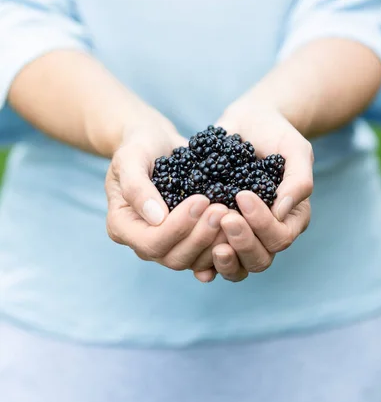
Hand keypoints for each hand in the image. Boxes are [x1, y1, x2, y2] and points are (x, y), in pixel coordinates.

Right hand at [105, 110, 227, 273]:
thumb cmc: (139, 145)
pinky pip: (205, 254)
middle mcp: (143, 241)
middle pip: (173, 257)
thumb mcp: (131, 157)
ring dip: (215, 242)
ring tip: (232, 215)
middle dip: (200, 236)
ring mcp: (167, 243)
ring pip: (193, 260)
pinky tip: (237, 228)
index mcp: (122, 226)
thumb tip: (157, 218)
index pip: (151, 242)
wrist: (155, 141)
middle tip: (222, 209)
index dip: (177, 227)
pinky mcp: (188, 238)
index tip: (201, 200)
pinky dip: (222, 245)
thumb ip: (136, 186)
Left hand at [193, 95, 313, 281]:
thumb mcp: (295, 149)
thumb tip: (281, 212)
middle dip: (242, 242)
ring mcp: (241, 233)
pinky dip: (203, 259)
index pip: (280, 237)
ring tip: (205, 236)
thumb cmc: (276, 134)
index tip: (243, 195)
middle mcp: (267, 232)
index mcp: (291, 218)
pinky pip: (211, 256)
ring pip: (237, 267)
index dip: (262, 223)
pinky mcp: (217, 229)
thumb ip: (298, 180)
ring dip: (223, 258)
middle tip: (224, 217)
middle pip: (259, 259)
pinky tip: (188, 250)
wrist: (248, 122)